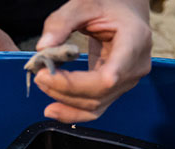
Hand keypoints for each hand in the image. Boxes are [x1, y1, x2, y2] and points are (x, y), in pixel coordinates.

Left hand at [34, 0, 151, 122]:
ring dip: (64, 100)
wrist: (127, 12)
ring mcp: (128, 82)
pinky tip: (54, 110)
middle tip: (38, 75)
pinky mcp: (117, 90)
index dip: (78, 84)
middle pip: (98, 93)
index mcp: (135, 41)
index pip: (110, 76)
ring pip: (95, 105)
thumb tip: (43, 48)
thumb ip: (61, 23)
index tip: (48, 76)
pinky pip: (96, 108)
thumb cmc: (108, 4)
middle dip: (63, 89)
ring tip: (42, 83)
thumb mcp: (84, 4)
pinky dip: (73, 112)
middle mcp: (136, 66)